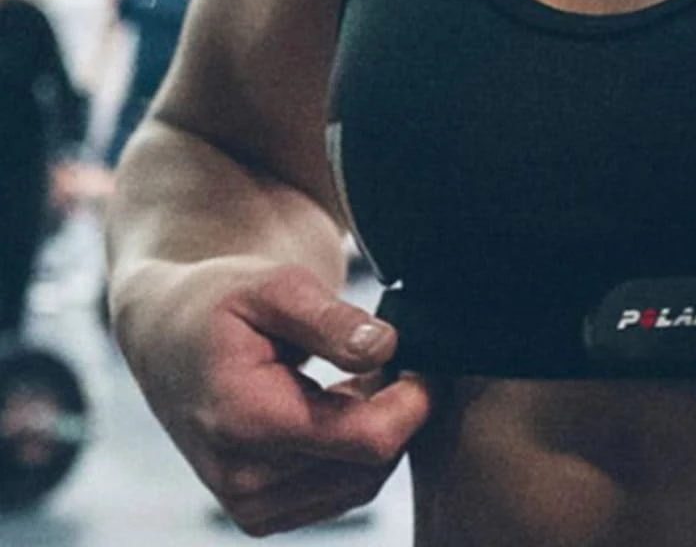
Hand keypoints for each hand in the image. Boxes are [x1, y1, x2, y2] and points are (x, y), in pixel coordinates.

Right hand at [116, 259, 430, 535]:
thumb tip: (387, 347)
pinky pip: (337, 495)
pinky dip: (354, 454)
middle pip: (369, 467)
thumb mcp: (276, 287)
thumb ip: (332, 320)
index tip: (422, 359)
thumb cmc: (224, 302)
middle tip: (397, 358)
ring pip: (359, 486)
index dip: (413, 402)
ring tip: (365, 376)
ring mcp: (247, 504)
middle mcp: (243, 477)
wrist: (169, 337)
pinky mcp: (257, 513)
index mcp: (246, 418)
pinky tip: (343, 403)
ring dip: (377, 434)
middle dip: (399, 414)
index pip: (367, 440)